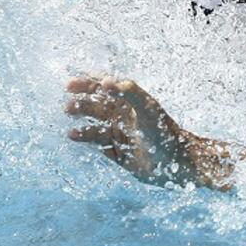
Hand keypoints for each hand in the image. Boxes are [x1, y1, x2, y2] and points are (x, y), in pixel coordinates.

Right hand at [65, 76, 237, 189]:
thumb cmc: (164, 132)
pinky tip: (74, 137)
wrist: (177, 164)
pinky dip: (85, 141)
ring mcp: (119, 135)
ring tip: (71, 127)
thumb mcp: (147, 108)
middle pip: (96, 106)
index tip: (69, 83)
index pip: (105, 88)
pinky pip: (97, 146)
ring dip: (82, 124)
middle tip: (68, 107)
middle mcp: (123, 117)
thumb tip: (105, 81)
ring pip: (94, 126)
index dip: (87, 83)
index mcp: (130, 102)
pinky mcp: (118, 154)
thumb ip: (129, 92)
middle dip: (81, 103)